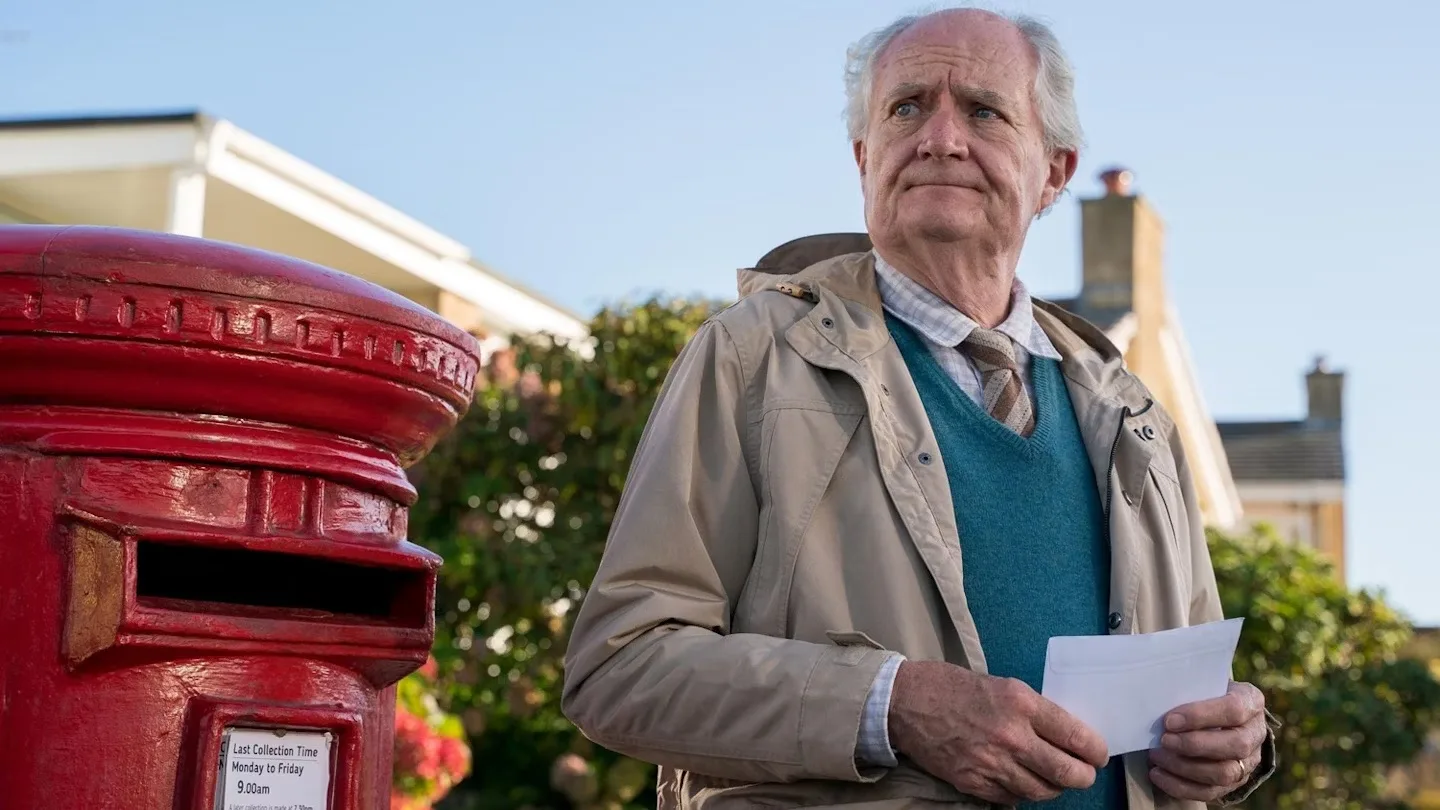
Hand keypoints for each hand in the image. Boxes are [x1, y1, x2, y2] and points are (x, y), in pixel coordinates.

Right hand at [888, 660, 1109, 804]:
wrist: (906, 701)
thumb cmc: (952, 686)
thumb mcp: (1001, 686)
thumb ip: (1032, 710)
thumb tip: (1061, 734)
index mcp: (1021, 704)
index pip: (1075, 736)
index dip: (1095, 750)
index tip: (1098, 753)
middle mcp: (1011, 736)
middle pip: (1066, 772)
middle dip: (1083, 776)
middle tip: (1084, 773)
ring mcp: (992, 764)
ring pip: (1041, 791)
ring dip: (1054, 788)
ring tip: (1055, 780)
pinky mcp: (973, 782)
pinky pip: (1011, 798)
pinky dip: (1023, 793)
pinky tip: (1022, 782)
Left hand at [1148, 681, 1266, 802]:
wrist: (1221, 715)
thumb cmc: (1205, 694)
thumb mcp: (1203, 682)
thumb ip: (1189, 687)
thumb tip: (1156, 695)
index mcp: (1251, 701)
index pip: (1233, 709)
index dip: (1201, 716)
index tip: (1170, 720)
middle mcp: (1256, 733)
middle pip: (1234, 745)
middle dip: (1194, 745)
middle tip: (1164, 740)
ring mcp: (1249, 761)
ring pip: (1224, 773)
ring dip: (1185, 767)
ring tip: (1157, 756)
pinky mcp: (1234, 782)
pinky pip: (1210, 792)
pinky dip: (1181, 786)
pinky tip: (1158, 775)